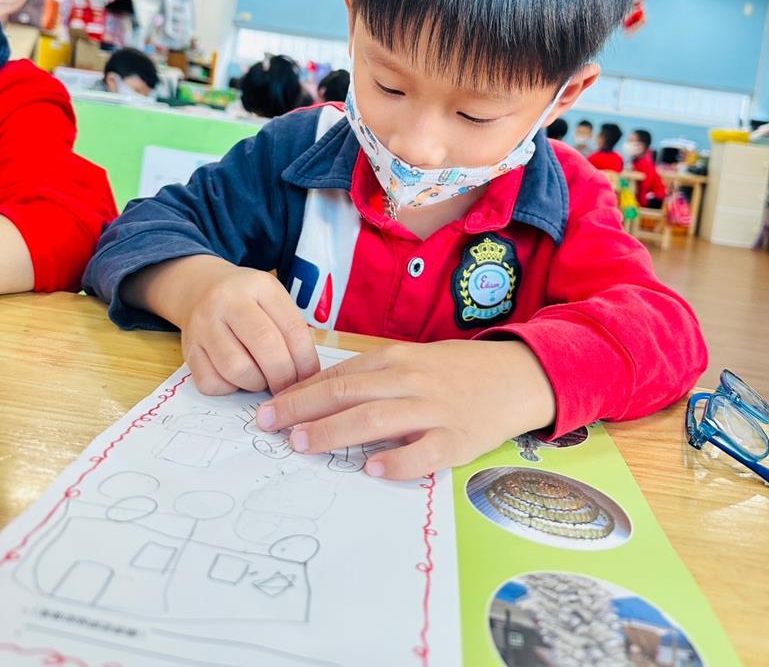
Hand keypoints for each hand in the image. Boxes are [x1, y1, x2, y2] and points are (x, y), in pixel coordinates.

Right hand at [172, 260, 319, 395]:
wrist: (199, 288)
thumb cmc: (246, 299)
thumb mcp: (272, 299)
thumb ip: (291, 330)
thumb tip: (307, 375)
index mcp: (259, 285)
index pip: (293, 328)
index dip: (306, 360)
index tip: (309, 377)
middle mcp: (228, 301)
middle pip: (265, 347)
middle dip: (283, 376)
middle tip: (288, 386)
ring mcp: (204, 324)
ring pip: (237, 369)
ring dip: (256, 383)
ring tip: (262, 379)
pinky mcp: (188, 349)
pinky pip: (212, 382)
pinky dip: (229, 388)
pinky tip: (237, 378)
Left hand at [255, 340, 555, 479]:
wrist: (516, 376)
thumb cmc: (457, 370)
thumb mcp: (413, 360)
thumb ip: (373, 375)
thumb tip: (321, 393)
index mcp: (396, 358)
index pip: (338, 375)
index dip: (300, 393)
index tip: (270, 408)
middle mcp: (410, 380)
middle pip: (348, 393)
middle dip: (303, 410)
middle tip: (270, 426)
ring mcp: (433, 410)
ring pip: (376, 419)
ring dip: (334, 432)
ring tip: (302, 444)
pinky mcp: (457, 439)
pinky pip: (423, 452)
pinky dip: (397, 461)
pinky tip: (373, 470)